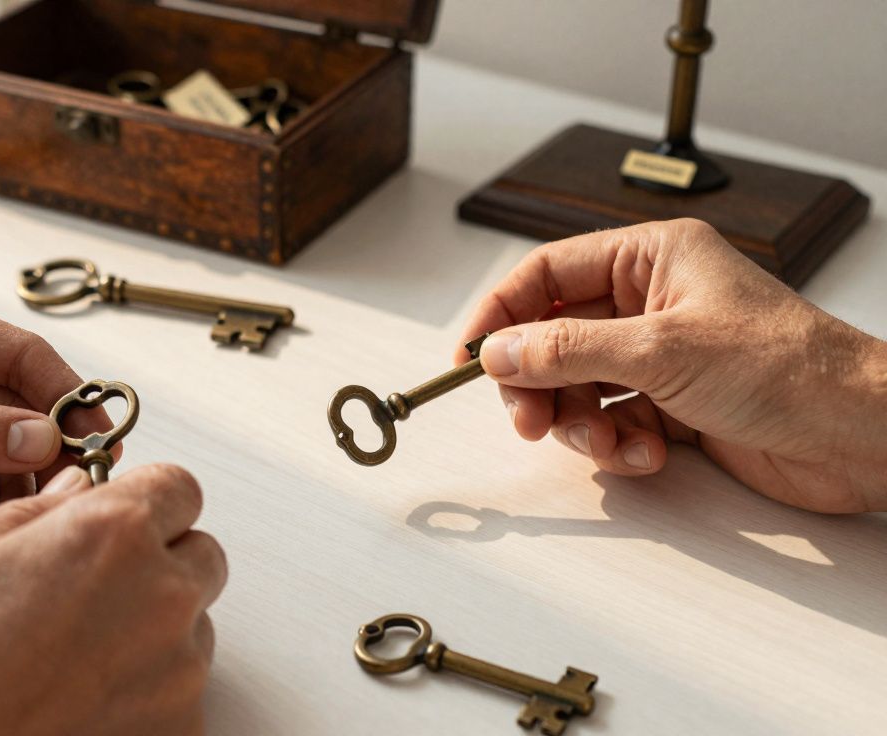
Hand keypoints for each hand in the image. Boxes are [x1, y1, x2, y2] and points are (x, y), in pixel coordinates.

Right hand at [0, 463, 225, 735]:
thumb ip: (42, 512)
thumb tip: (78, 490)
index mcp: (113, 535)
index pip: (179, 488)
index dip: (146, 501)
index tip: (123, 518)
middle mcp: (161, 598)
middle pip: (202, 555)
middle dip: (160, 561)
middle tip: (95, 588)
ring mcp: (177, 673)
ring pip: (195, 627)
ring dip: (154, 629)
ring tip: (74, 655)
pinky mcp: (179, 731)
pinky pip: (182, 693)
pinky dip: (147, 692)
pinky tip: (80, 700)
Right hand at [457, 219, 886, 512]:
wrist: (860, 435)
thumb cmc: (789, 368)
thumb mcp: (660, 350)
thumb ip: (567, 350)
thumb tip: (497, 350)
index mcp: (651, 259)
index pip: (548, 275)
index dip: (502, 313)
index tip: (470, 355)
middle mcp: (651, 303)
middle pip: (554, 339)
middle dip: (539, 384)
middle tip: (530, 419)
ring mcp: (662, 356)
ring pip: (578, 388)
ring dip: (582, 424)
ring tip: (608, 443)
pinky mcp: (674, 405)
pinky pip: (613, 422)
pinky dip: (620, 444)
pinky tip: (649, 453)